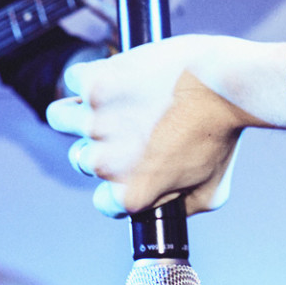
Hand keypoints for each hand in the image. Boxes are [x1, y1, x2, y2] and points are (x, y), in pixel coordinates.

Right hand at [47, 38, 252, 217]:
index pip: (104, 203)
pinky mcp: (94, 82)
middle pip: (82, 158)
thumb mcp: (212, 191)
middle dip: (104, 144)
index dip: (120, 185)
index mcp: (129, 194)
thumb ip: (181, 208)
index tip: (135, 167)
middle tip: (132, 127)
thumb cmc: (222, 137)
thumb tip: (164, 208)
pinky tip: (114, 77)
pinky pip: (74, 80)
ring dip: (80, 111)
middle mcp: (104, 162)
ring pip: (61, 118)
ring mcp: (94, 121)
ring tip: (107, 102)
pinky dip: (89, 76)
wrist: (223, 85)